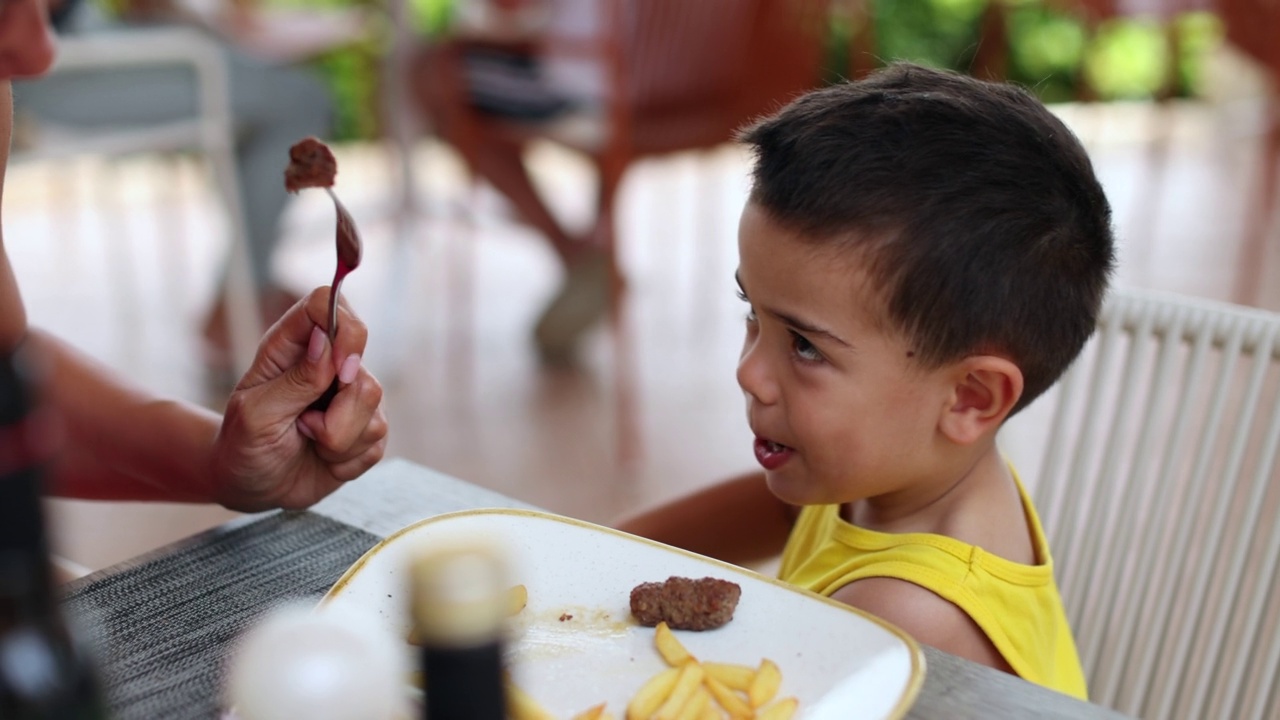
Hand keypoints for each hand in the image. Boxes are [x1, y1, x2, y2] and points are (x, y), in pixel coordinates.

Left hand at [209, 287, 386, 511]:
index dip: (343, 327)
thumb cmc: (243, 447)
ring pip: (374, 400)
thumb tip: (327, 343)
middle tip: (304, 423)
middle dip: (338, 405)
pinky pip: (378, 438)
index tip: (339, 369)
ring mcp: (350, 395)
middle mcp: (325, 363)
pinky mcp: (366, 427)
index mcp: (291, 346)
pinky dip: (347, 459)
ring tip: (308, 440)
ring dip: (338, 437)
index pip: (326, 303)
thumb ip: (295, 380)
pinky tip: (324, 459)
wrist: (253, 488)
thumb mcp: (256, 415)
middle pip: (360, 360)